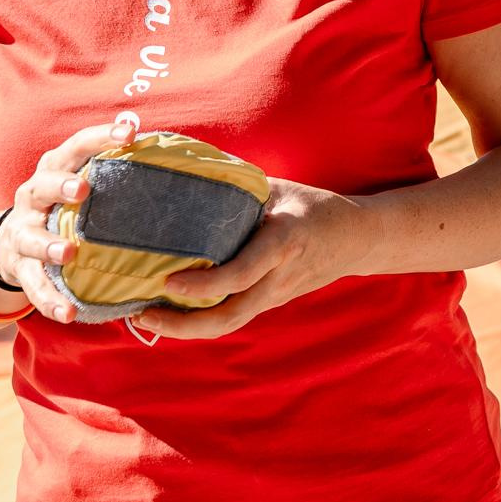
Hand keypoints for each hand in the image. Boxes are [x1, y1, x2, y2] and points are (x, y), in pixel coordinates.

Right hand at [0, 119, 135, 322]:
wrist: (10, 244)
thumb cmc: (63, 208)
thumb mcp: (79, 185)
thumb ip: (115, 174)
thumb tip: (174, 160)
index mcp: (54, 170)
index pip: (76, 146)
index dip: (101, 137)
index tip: (130, 132)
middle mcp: (33, 196)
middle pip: (43, 185)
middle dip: (62, 185)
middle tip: (83, 189)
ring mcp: (23, 232)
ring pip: (32, 237)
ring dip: (49, 245)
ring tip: (68, 252)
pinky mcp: (20, 267)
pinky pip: (34, 286)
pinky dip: (50, 301)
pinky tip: (68, 314)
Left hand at [132, 180, 369, 339]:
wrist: (358, 239)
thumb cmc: (315, 207)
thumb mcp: (280, 189)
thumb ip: (239, 188)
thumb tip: (187, 172)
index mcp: (282, 244)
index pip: (240, 274)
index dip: (204, 283)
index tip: (168, 280)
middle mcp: (278, 277)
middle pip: (230, 317)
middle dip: (183, 324)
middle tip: (142, 314)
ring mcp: (276, 295)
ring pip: (229, 324)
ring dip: (186, 329)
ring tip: (146, 316)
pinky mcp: (271, 303)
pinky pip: (233, 317)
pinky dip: (201, 320)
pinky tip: (173, 311)